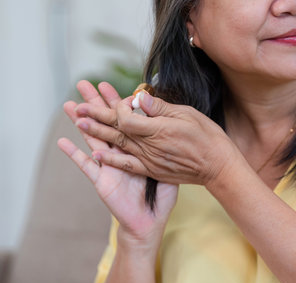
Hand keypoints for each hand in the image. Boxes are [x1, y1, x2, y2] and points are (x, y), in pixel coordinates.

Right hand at [57, 81, 177, 247]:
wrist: (151, 221)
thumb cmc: (161, 196)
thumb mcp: (166, 166)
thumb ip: (161, 145)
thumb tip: (160, 121)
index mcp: (136, 148)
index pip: (124, 120)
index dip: (115, 103)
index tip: (108, 86)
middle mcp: (120, 153)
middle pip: (105, 123)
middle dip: (95, 104)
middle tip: (83, 85)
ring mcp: (109, 166)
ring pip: (93, 139)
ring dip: (81, 122)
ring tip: (70, 105)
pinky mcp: (102, 180)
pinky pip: (86, 166)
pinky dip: (74, 154)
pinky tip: (62, 141)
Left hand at [73, 90, 238, 186]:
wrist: (217, 167)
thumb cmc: (207, 137)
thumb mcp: (188, 116)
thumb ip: (161, 108)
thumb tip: (140, 98)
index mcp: (158, 130)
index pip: (127, 117)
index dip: (120, 106)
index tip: (123, 99)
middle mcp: (150, 146)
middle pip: (117, 129)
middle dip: (97, 115)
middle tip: (78, 107)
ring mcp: (150, 160)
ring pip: (118, 145)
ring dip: (98, 133)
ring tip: (79, 123)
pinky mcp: (153, 170)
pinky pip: (127, 165)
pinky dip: (111, 159)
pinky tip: (96, 154)